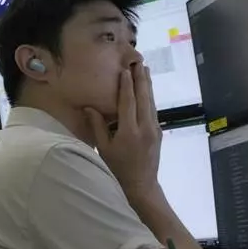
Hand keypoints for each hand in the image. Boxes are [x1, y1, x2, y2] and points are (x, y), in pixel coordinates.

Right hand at [86, 65, 162, 201]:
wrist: (141, 186)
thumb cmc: (117, 169)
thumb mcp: (103, 149)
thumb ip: (98, 127)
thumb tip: (89, 107)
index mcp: (130, 131)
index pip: (128, 102)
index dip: (126, 85)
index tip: (125, 70)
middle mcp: (145, 127)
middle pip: (144, 98)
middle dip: (141, 79)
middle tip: (139, 62)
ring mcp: (154, 130)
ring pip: (151, 102)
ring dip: (147, 86)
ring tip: (145, 71)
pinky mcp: (158, 132)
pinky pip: (153, 110)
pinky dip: (149, 98)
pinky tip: (147, 91)